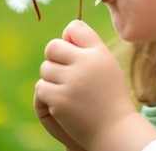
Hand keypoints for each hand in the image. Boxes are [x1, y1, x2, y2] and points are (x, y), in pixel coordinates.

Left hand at [34, 20, 155, 150]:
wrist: (114, 128)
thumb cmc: (109, 95)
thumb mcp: (106, 65)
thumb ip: (88, 47)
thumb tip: (65, 33)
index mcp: (99, 52)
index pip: (75, 27)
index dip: (69, 38)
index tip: (74, 53)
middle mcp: (86, 62)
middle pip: (52, 47)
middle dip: (54, 58)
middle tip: (64, 73)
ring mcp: (72, 80)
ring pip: (45, 68)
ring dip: (51, 79)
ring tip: (67, 90)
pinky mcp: (60, 98)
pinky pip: (41, 87)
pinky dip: (48, 95)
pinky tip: (62, 102)